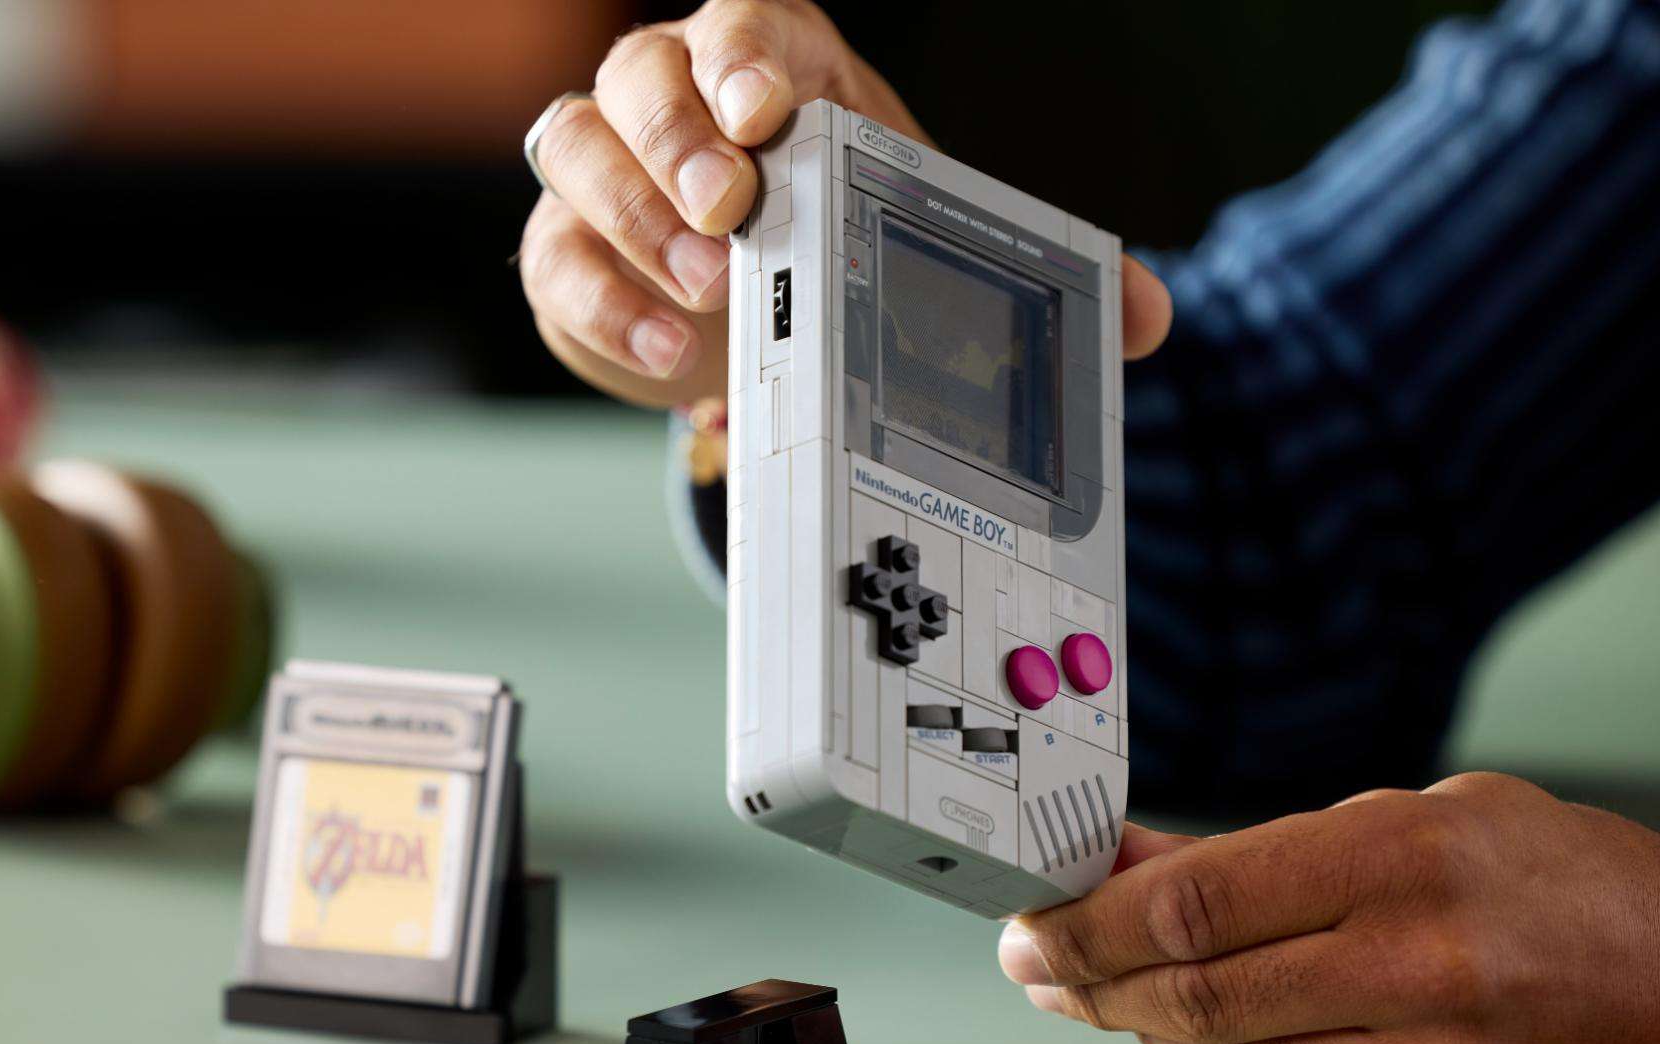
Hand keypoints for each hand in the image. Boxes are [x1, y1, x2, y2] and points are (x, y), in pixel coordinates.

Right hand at [518, 0, 1172, 406]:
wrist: (762, 306)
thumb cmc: (842, 237)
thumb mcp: (928, 235)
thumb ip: (1032, 264)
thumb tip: (1149, 314)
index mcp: (771, 62)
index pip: (742, 24)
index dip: (745, 57)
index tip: (769, 114)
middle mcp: (673, 94)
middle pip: (642, 73)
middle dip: (681, 141)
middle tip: (732, 210)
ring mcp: (607, 165)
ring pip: (577, 147)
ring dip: (638, 219)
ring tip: (710, 291)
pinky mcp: (568, 247)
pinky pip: (555, 256)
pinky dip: (604, 302)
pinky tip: (668, 350)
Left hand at [998, 773, 1659, 1043]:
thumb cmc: (1563, 886)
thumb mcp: (1417, 815)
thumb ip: (1263, 846)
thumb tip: (1127, 861)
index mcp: (1401, 860)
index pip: (1194, 901)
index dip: (1088, 917)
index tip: (1034, 917)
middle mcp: (1413, 966)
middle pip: (1190, 990)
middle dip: (1086, 980)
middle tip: (1036, 965)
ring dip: (1138, 1026)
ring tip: (1096, 992)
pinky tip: (1188, 1031)